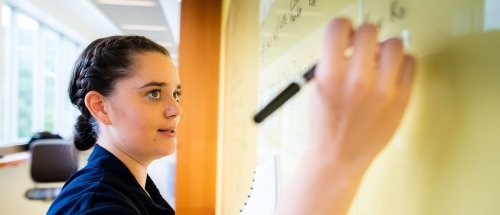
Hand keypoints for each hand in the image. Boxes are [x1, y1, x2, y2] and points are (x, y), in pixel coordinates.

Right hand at [310, 17, 414, 164]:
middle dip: (363, 36)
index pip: (339, 27)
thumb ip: (332, 61)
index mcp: (330, 76)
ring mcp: (383, 90)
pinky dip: (401, 63)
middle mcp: (358, 80)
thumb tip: (349, 41)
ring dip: (385, 48)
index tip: (345, 34)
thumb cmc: (327, 125)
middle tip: (362, 46)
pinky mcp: (402, 99)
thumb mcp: (317, 88)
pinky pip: (411, 63)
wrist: (340, 155)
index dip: (342, 28)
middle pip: (369, 31)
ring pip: (395, 43)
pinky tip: (390, 72)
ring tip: (378, 60)